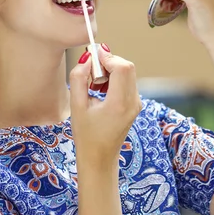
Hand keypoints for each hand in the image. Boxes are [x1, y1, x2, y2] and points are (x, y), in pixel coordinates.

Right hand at [69, 44, 141, 166]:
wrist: (99, 158)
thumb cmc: (86, 135)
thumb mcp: (76, 106)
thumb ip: (79, 79)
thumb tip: (86, 59)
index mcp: (119, 103)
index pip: (122, 67)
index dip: (107, 57)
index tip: (91, 56)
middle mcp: (133, 102)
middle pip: (127, 67)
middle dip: (108, 62)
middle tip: (91, 72)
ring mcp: (137, 103)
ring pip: (128, 73)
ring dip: (111, 70)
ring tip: (94, 84)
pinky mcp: (135, 104)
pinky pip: (128, 81)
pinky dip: (115, 78)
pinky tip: (101, 89)